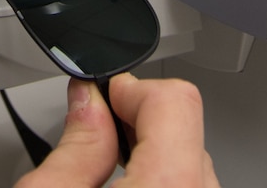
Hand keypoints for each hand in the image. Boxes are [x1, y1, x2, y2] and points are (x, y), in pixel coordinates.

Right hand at [18, 76, 219, 187]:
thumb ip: (75, 146)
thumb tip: (87, 102)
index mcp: (169, 186)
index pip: (174, 100)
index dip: (130, 88)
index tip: (103, 96)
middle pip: (184, 130)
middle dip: (136, 125)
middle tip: (95, 140)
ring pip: (191, 163)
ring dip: (152, 159)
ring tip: (108, 178)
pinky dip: (163, 184)